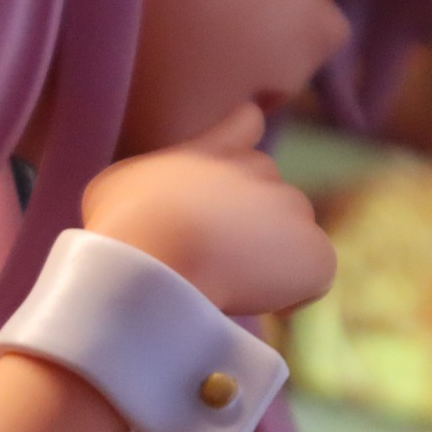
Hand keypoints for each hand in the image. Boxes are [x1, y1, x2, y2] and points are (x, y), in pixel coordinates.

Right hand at [79, 103, 336, 316]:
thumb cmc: (124, 227)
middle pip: (268, 194)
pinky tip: (260, 307)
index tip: (247, 133)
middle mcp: (261, 170)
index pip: (245, 124)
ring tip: (228, 285)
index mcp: (214, 152)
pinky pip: (312, 277)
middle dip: (248, 222)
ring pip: (289, 237)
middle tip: (212, 258)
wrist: (159, 256)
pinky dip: (292, 294)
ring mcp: (293, 210)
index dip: (244, 135)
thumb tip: (143, 208)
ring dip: (268, 259)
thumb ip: (144, 188)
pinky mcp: (316, 255)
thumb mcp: (115, 190)